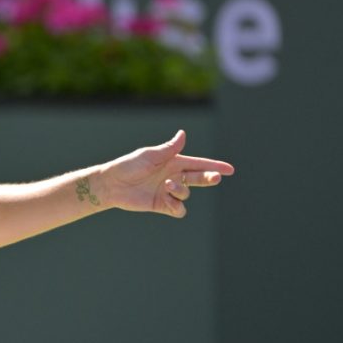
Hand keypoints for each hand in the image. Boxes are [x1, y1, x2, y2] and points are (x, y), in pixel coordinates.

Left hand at [98, 130, 234, 217]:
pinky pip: (178, 209)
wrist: (112, 184)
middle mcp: (173, 176)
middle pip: (198, 178)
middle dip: (209, 178)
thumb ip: (169, 149)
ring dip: (181, 190)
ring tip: (167, 186)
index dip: (214, 166)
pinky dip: (177, 206)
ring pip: (186, 194)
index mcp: (172, 162)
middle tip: (215, 178)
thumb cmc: (129, 165)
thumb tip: (183, 134)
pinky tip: (168, 200)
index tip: (229, 169)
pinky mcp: (161, 204)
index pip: (198, 164)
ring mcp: (168, 191)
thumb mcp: (149, 155)